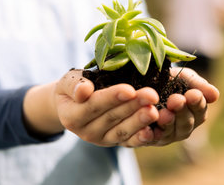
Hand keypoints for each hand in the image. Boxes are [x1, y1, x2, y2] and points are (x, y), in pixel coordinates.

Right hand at [23, 69, 161, 146]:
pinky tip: (154, 131)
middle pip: (112, 118)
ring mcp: (102, 139)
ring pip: (123, 131)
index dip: (112, 98)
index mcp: (72, 116)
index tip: (130, 90)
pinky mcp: (116, 142)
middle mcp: (86, 132)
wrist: (76, 104)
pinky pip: (129, 142)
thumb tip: (83, 91)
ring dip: (140, 121)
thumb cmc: (74, 87)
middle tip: (152, 96)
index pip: (94, 105)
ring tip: (155, 111)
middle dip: (133, 106)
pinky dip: (142, 138)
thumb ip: (73, 85)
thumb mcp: (68, 81)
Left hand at [149, 67, 218, 145]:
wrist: (141, 81)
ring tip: (164, 113)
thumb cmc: (168, 80)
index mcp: (194, 113)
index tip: (192, 94)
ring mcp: (166, 135)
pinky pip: (149, 140)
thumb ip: (198, 85)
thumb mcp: (184, 77)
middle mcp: (182, 128)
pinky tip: (146, 130)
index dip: (197, 103)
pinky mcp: (148, 139)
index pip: (200, 111)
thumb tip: (215, 95)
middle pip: (186, 123)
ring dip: (167, 123)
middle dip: (181, 112)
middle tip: (176, 100)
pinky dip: (148, 136)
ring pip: (169, 132)